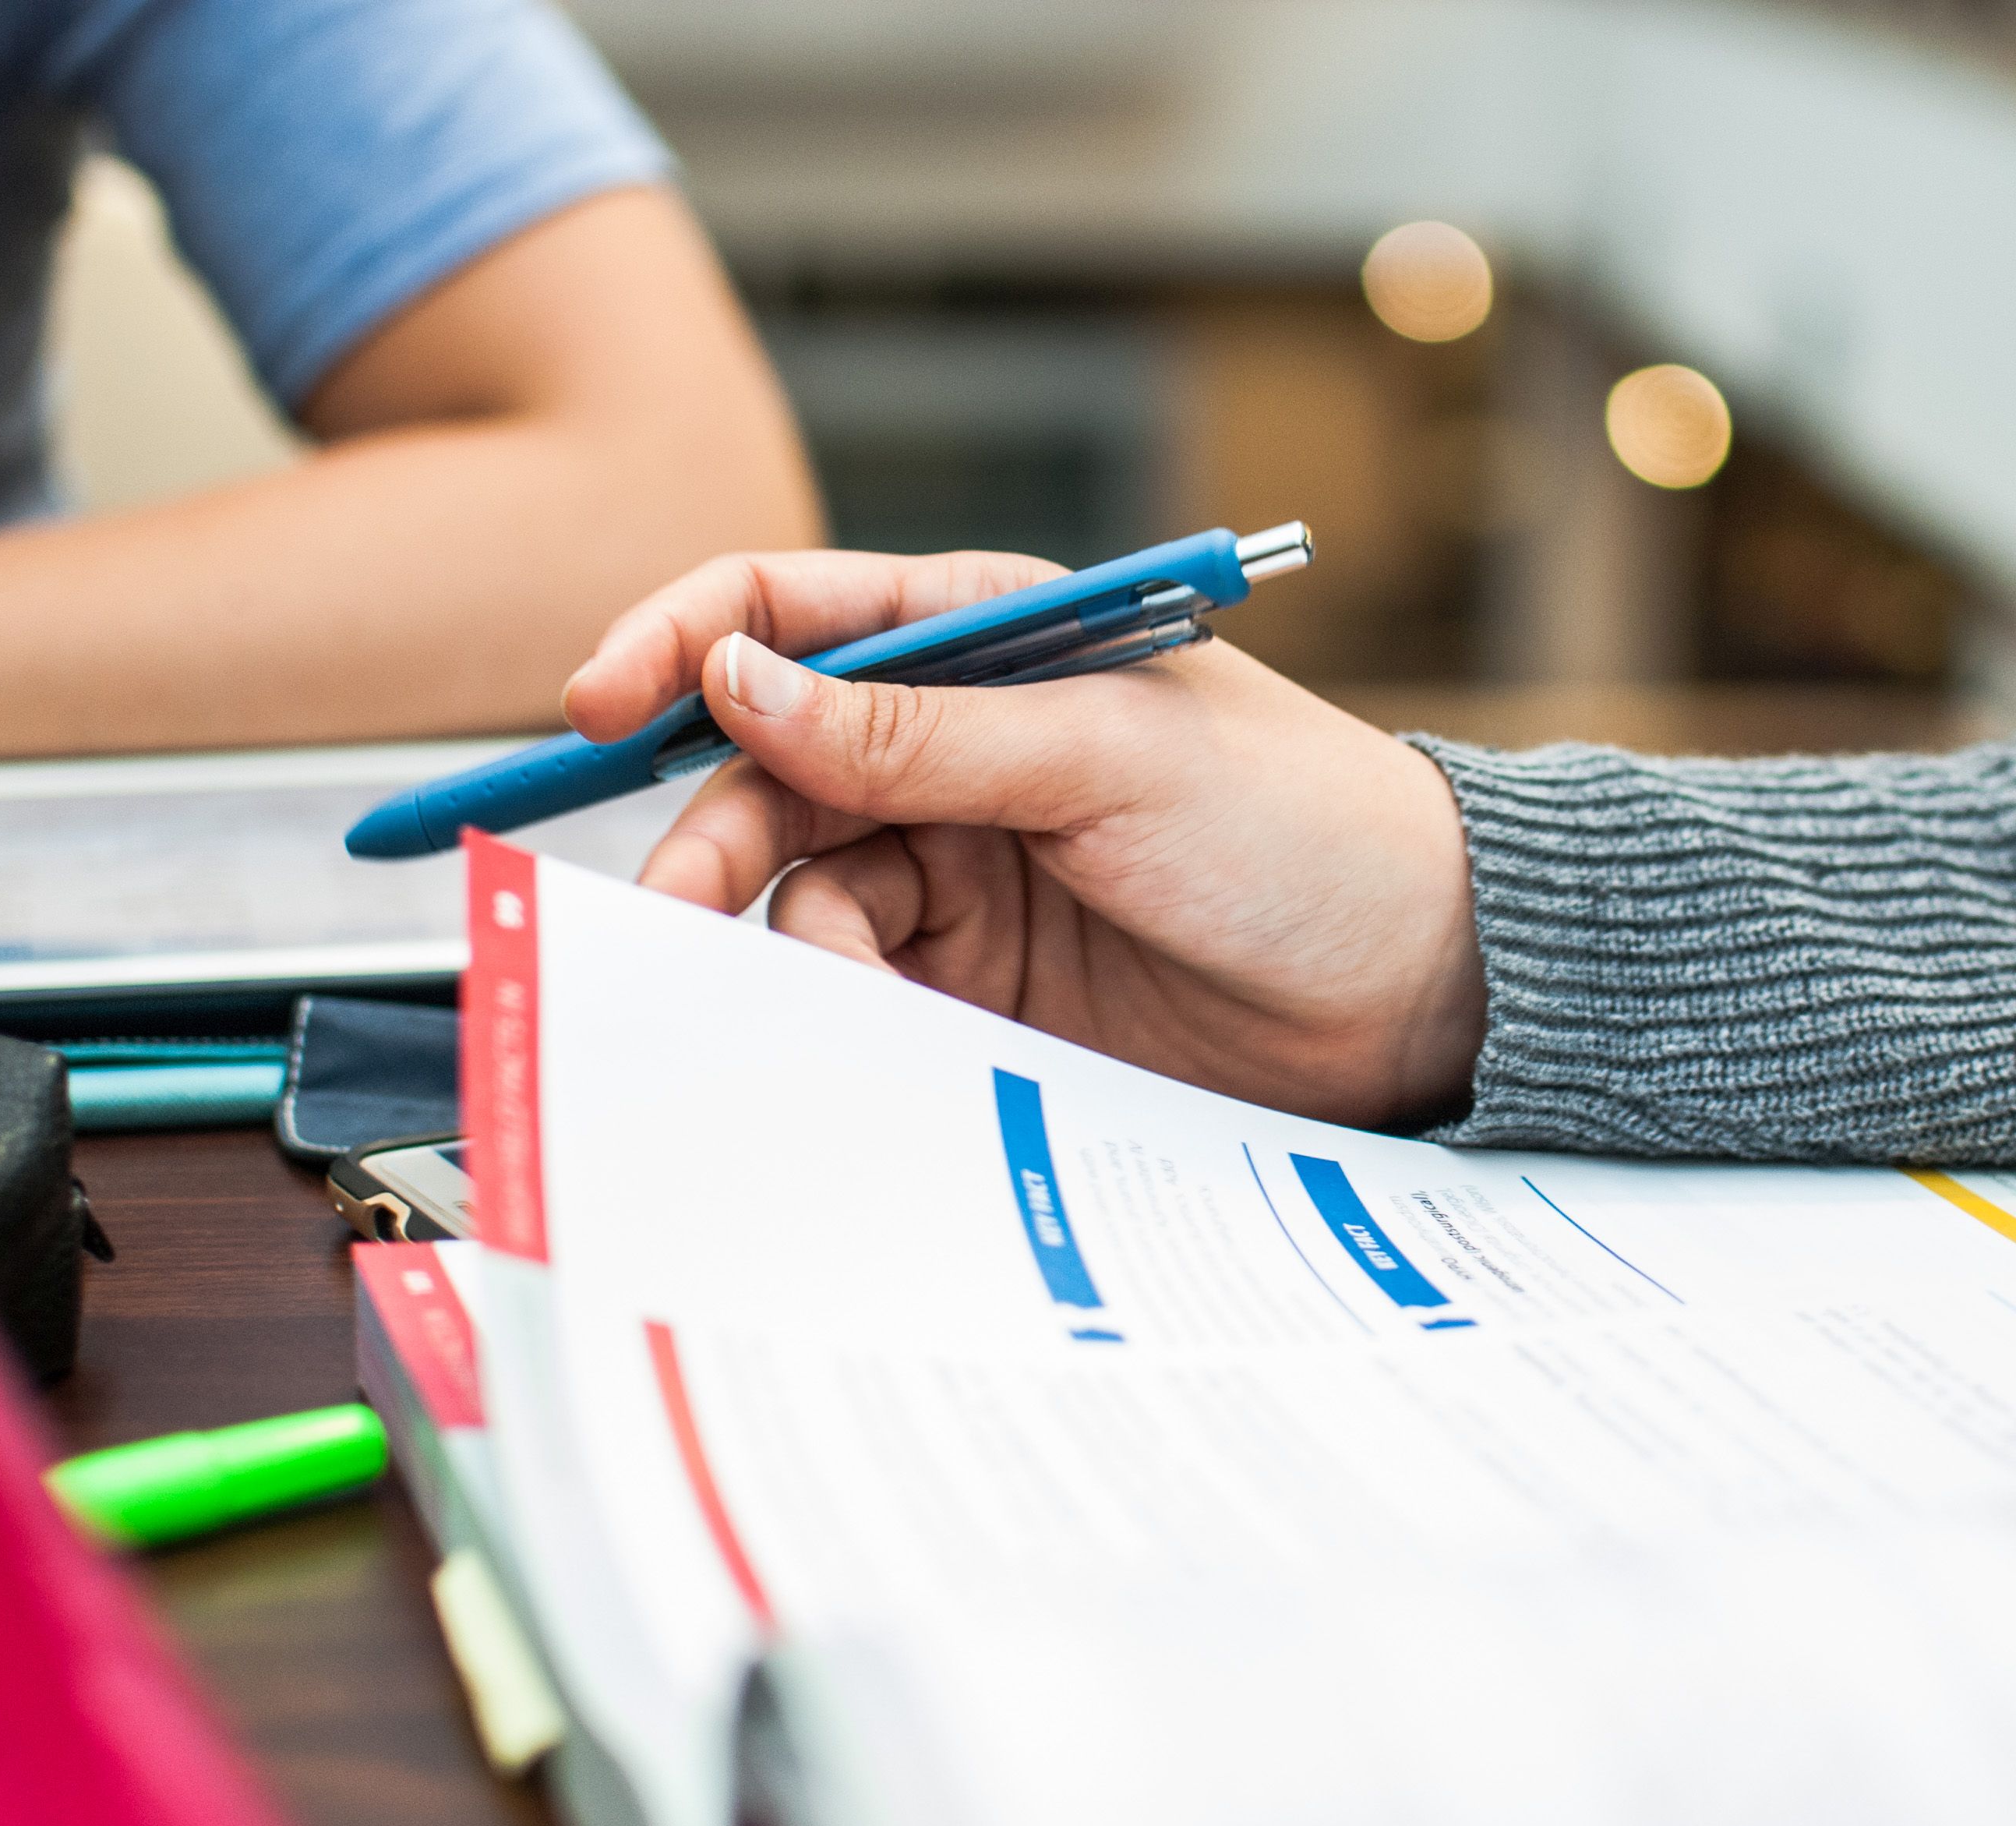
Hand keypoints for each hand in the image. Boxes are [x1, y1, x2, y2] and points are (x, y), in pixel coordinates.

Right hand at [562, 550, 1488, 1130]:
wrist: (1419, 988)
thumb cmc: (1298, 830)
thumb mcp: (1105, 758)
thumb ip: (914, 731)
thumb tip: (734, 681)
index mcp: (991, 637)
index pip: (790, 611)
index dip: (679, 644)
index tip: (596, 708)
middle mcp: (957, 742)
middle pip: (769, 767)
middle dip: (713, 829)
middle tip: (675, 905)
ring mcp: (962, 861)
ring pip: (800, 883)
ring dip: (775, 930)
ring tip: (823, 984)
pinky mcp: (977, 976)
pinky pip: (858, 977)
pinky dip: (838, 1000)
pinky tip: (871, 1023)